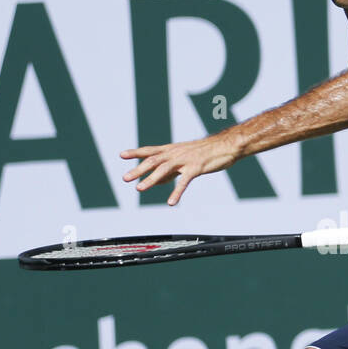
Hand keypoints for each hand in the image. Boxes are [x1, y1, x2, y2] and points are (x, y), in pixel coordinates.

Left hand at [120, 134, 237, 205]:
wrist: (225, 145)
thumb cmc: (205, 152)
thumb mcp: (184, 158)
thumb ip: (170, 170)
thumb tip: (155, 180)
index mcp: (172, 150)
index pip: (150, 150)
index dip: (136, 152)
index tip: (122, 155)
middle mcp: (176, 153)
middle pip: (153, 160)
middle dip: (138, 169)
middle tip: (125, 178)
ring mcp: (185, 160)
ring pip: (164, 169)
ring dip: (151, 179)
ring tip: (139, 188)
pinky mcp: (196, 168)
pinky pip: (184, 181)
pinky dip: (176, 192)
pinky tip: (171, 202)